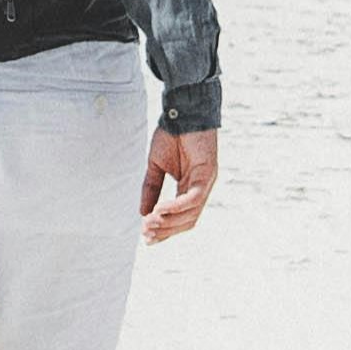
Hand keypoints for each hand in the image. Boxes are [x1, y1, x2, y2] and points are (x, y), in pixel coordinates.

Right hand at [140, 126, 218, 243]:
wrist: (181, 111)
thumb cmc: (171, 135)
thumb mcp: (156, 166)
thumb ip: (151, 189)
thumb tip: (142, 213)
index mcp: (189, 189)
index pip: (180, 219)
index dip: (164, 231)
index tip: (145, 238)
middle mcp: (200, 189)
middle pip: (187, 222)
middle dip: (165, 230)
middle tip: (145, 233)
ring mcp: (206, 182)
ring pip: (191, 214)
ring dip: (169, 221)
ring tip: (150, 223)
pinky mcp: (207, 173)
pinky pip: (193, 197)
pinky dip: (176, 206)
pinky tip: (160, 209)